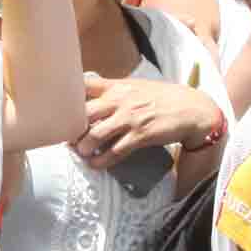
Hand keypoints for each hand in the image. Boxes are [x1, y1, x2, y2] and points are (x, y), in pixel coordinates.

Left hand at [75, 74, 221, 167]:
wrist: (192, 109)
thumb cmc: (162, 97)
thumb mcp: (136, 86)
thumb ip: (112, 89)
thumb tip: (88, 93)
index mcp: (117, 86)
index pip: (84, 85)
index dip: (67, 97)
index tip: (58, 109)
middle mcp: (120, 100)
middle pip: (83, 113)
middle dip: (70, 128)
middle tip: (66, 138)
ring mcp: (130, 118)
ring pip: (95, 135)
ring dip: (83, 148)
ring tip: (80, 153)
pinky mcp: (140, 136)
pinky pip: (115, 151)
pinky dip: (101, 161)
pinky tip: (95, 165)